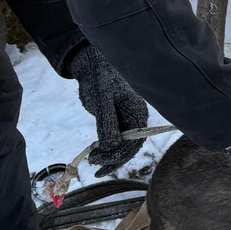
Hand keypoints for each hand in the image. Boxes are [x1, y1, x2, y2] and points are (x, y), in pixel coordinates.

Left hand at [69, 44, 148, 176]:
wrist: (94, 67)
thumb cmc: (99, 79)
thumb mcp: (101, 100)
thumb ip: (107, 122)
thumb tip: (110, 146)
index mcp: (138, 112)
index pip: (134, 141)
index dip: (118, 154)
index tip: (98, 159)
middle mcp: (136, 118)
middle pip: (131, 146)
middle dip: (113, 158)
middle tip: (93, 163)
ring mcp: (128, 121)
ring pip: (124, 146)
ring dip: (110, 157)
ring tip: (93, 162)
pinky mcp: (119, 122)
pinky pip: (117, 140)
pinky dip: (108, 150)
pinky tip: (96, 156)